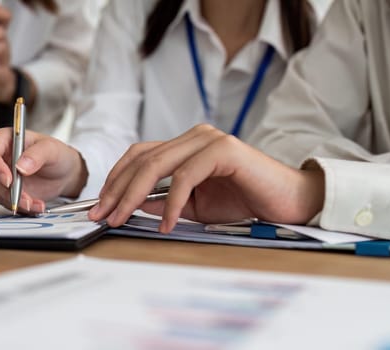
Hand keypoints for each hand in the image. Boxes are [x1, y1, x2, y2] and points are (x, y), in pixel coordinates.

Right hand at [0, 128, 87, 213]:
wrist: (64, 174)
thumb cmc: (56, 155)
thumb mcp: (51, 149)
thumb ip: (37, 155)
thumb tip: (20, 166)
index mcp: (5, 140)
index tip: (8, 179)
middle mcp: (0, 158)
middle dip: (7, 190)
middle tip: (25, 197)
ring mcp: (3, 176)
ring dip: (16, 201)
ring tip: (35, 203)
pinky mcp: (8, 191)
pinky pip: (8, 202)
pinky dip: (21, 207)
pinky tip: (35, 205)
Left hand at [88, 124, 324, 231]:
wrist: (289, 202)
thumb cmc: (245, 202)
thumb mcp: (194, 206)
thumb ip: (164, 201)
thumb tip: (131, 205)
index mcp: (186, 145)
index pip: (139, 156)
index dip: (116, 179)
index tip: (101, 206)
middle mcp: (194, 136)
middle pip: (142, 159)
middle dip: (117, 189)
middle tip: (102, 214)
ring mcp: (209, 140)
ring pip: (157, 164)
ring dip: (133, 194)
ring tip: (121, 218)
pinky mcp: (223, 150)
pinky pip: (185, 177)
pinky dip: (171, 203)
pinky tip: (166, 224)